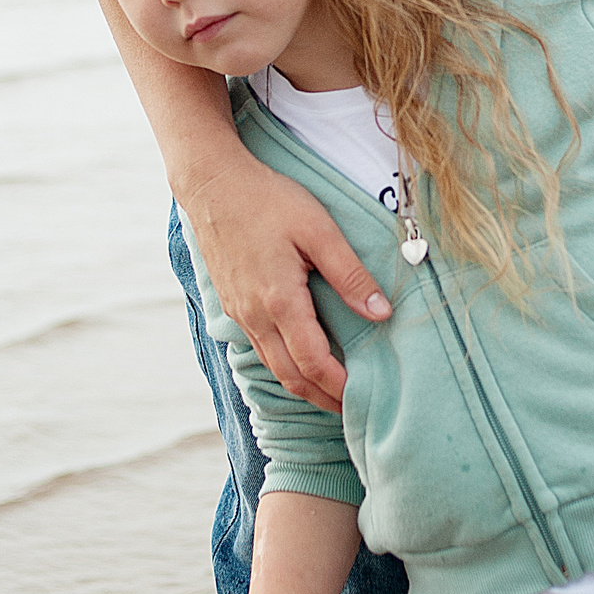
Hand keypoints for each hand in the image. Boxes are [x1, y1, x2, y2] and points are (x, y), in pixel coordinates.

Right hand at [182, 152, 390, 414]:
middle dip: (322, 397)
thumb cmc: (267, 200)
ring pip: (273, 365)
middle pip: (291, 376)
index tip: (362, 399)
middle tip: (351, 411)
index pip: (313, 363)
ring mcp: (239, 312)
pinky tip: (301, 358)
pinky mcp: (232, 303)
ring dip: (303, 384)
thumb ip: (350, 274)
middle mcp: (255, 316)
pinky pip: (260, 347)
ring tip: (331, 392)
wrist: (212, 183)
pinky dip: (284, 363)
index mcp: (279, 301)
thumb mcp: (318, 230)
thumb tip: (381, 313)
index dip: (338, 386)